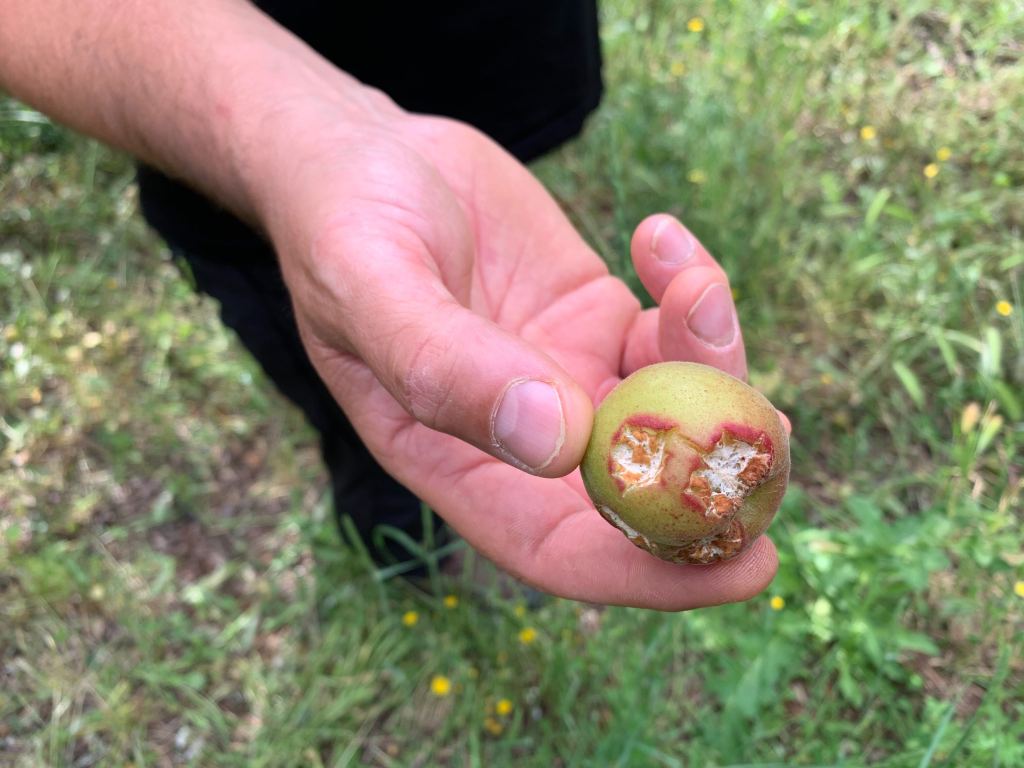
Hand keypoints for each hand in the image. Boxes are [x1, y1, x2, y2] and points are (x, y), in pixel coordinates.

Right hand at [257, 105, 777, 609]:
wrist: (366, 158)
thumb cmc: (342, 226)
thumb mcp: (371, 287)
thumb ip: (446, 366)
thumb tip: (558, 443)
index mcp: (460, 464)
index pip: (561, 548)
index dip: (651, 572)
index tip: (745, 563)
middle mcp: (528, 439)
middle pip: (644, 488)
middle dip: (720, 470)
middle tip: (773, 429)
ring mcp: (573, 379)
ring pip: (678, 407)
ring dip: (714, 358)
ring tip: (697, 286)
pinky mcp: (601, 320)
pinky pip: (675, 325)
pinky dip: (690, 288)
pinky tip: (659, 236)